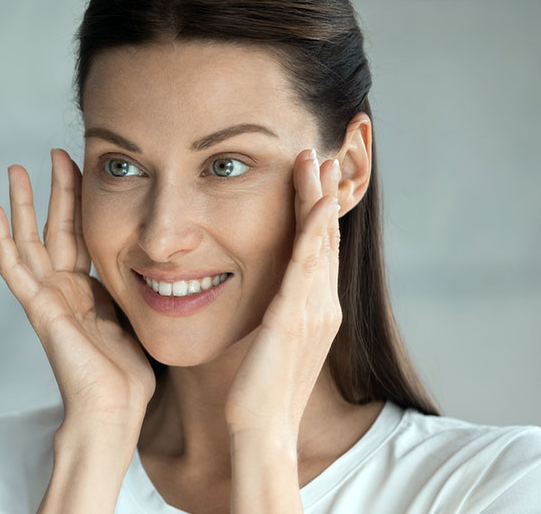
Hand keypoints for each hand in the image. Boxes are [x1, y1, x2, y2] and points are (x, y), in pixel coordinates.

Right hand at [0, 149, 154, 430]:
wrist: (115, 409)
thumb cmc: (131, 378)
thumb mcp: (140, 318)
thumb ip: (139, 289)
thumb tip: (168, 265)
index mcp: (87, 292)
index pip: (81, 235)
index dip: (80, 201)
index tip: (81, 165)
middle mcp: (63, 291)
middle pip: (53, 229)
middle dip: (53, 191)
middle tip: (51, 153)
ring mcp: (46, 298)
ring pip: (28, 240)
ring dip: (20, 205)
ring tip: (14, 169)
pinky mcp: (37, 308)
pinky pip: (13, 267)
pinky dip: (0, 237)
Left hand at [225, 149, 342, 440]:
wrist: (263, 428)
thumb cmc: (257, 394)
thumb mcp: (268, 345)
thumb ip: (271, 318)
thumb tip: (261, 305)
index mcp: (315, 312)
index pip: (317, 251)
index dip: (315, 214)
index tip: (311, 181)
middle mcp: (322, 305)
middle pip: (324, 237)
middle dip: (321, 194)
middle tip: (319, 154)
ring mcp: (314, 309)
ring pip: (319, 241)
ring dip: (317, 197)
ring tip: (315, 160)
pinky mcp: (296, 316)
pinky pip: (308, 263)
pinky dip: (313, 230)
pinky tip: (314, 202)